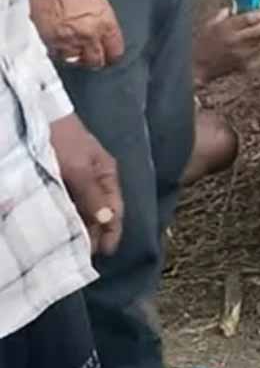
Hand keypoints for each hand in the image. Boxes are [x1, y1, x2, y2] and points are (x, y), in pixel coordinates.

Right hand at [28, 0, 123, 67]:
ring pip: (75, 60)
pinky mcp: (47, 39)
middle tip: (91, 54)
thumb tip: (105, 34)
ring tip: (74, 48)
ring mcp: (66, 39)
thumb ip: (104, 20)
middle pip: (95, 60)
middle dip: (95, 58)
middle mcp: (88, 35)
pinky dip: (59, 51)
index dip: (112, 54)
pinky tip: (60, 42)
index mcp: (105, 24)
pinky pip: (56, 54)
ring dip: (75, 56)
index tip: (109, 54)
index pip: (115, 52)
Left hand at [49, 114, 123, 254]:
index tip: (104, 252)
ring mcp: (77, 177)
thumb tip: (108, 221)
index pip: (115, 209)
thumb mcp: (78, 168)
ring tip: (73, 245)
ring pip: (83, 208)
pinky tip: (61, 225)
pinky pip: (68, 201)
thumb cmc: (62, 139)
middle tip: (84, 255)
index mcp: (106, 174)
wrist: (36, 113)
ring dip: (81, 226)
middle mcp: (95, 178)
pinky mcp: (60, 177)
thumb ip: (92, 195)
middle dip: (96, 232)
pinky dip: (68, 215)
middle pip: (100, 211)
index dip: (112, 231)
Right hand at [193, 8, 259, 85]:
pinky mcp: (244, 64)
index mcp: (226, 29)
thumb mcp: (208, 25)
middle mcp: (235, 41)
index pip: (249, 19)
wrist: (198, 66)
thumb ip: (221, 15)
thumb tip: (232, 8)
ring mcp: (241, 54)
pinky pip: (259, 54)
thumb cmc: (202, 44)